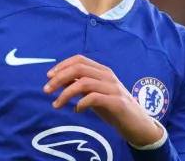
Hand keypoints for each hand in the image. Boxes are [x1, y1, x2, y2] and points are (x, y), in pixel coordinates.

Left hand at [43, 55, 163, 146]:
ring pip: (84, 83)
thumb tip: (58, 80)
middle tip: (46, 91)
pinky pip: (94, 98)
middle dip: (59, 78)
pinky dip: (81, 103)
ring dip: (65, 93)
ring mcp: (113, 88)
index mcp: (102, 71)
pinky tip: (76, 110)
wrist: (138, 124)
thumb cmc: (113, 108)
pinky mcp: (117, 102)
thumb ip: (79, 85)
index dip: (62, 65)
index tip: (48, 76)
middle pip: (79, 69)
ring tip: (56, 105)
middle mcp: (107, 76)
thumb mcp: (94, 94)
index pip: (79, 60)